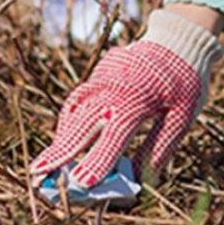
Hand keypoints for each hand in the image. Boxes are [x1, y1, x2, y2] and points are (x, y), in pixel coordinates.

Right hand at [30, 10, 221, 187]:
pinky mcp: (99, 72)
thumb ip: (159, 147)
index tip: (81, 184)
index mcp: (140, 98)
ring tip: (49, 163)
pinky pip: (79, 99)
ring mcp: (103, 77)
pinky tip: (67, 138)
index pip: (114, 135)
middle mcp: (115, 86)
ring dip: (62, 136)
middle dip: (60, 150)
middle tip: (37, 174)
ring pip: (75, 109)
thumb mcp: (183, 115)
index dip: (97, 161)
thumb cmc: (186, 81)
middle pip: (82, 122)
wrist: (180, 40)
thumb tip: (138, 180)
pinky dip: (70, 119)